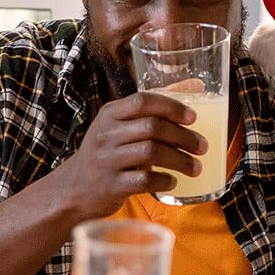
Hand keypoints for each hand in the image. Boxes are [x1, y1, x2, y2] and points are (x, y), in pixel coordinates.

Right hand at [58, 92, 206, 218]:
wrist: (73, 189)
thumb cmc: (105, 154)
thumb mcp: (117, 127)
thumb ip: (149, 111)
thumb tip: (195, 85)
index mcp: (109, 115)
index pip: (142, 101)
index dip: (171, 107)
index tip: (193, 118)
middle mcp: (105, 135)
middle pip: (152, 127)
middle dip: (184, 137)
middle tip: (202, 146)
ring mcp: (107, 160)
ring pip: (152, 152)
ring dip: (181, 160)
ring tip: (195, 167)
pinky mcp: (111, 185)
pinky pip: (144, 180)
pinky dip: (164, 181)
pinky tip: (172, 182)